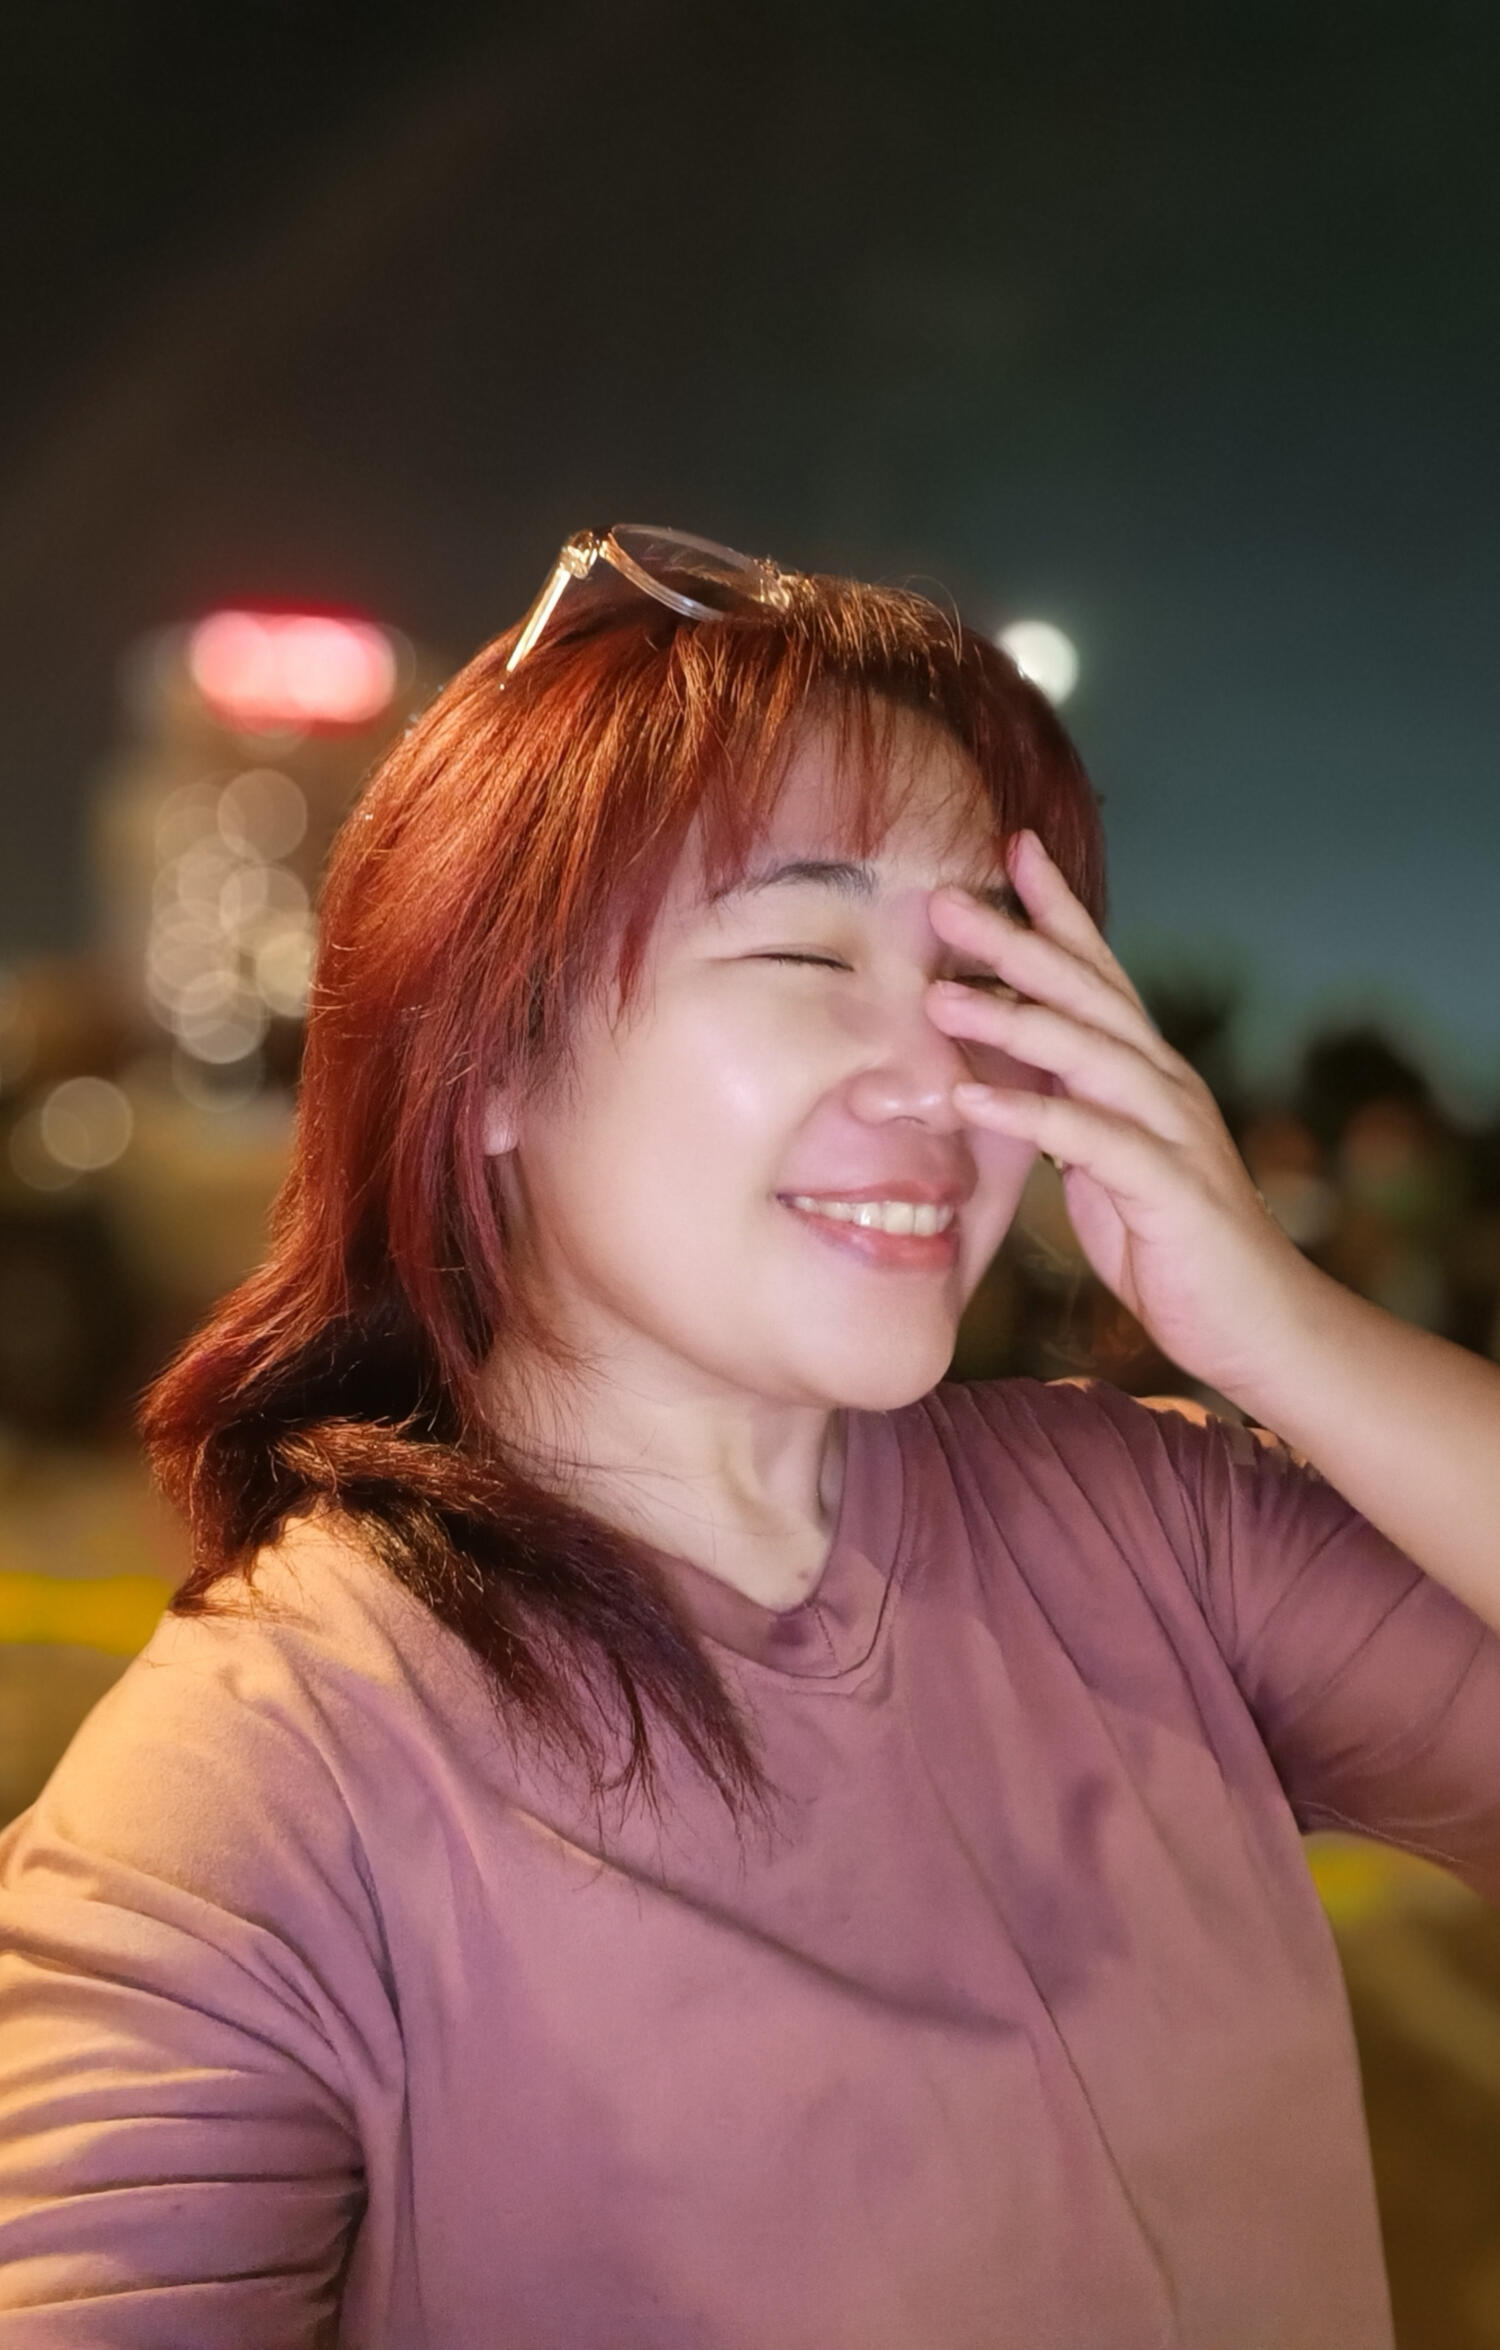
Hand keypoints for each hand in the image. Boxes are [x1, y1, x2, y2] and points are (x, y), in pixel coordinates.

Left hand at [926, 830, 1320, 1404]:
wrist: (1255, 1325)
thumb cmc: (1171, 1245)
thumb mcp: (1102, 1168)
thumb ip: (1065, 1116)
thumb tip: (1002, 1082)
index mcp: (1147, 1074)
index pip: (1100, 974)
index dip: (1059, 910)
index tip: (1012, 849)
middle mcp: (1163, 1084)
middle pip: (1087, 993)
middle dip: (1016, 940)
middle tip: (942, 897)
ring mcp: (1171, 1131)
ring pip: (1088, 1052)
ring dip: (1010, 1018)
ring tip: (938, 996)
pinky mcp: (1167, 1187)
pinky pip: (1088, 1138)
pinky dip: (1026, 1112)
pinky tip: (967, 1098)